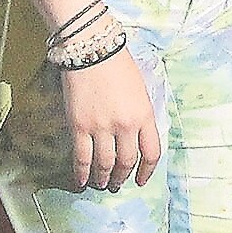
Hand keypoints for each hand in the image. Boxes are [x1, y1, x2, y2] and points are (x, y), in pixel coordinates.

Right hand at [57, 48, 162, 192]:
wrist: (92, 48)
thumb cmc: (118, 64)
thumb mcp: (141, 89)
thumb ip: (141, 114)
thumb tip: (136, 137)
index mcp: (145, 114)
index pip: (151, 153)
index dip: (147, 171)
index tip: (142, 180)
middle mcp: (125, 125)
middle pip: (126, 161)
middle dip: (123, 177)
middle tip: (119, 184)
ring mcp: (101, 127)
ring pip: (104, 164)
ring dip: (104, 178)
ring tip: (103, 184)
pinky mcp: (79, 126)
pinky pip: (81, 157)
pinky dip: (82, 172)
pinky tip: (82, 181)